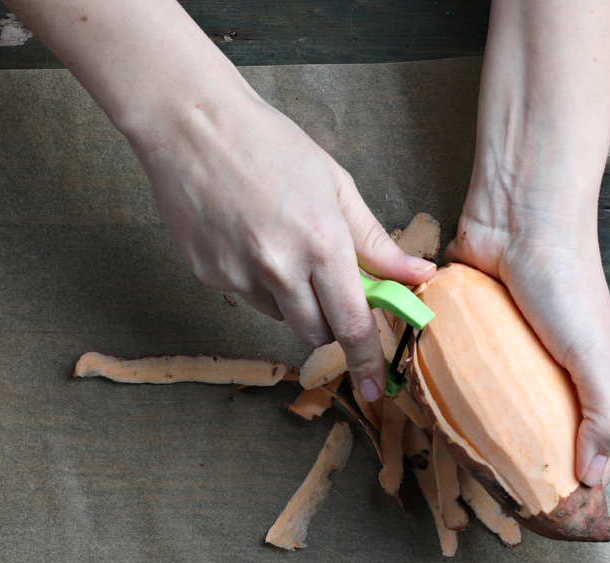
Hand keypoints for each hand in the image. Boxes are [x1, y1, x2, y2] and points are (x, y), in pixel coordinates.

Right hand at [128, 86, 436, 401]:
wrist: (192, 127)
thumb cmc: (268, 144)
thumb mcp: (336, 185)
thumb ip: (376, 241)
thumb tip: (417, 275)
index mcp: (321, 244)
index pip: (353, 324)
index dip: (368, 360)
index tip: (375, 387)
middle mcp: (280, 269)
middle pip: (316, 332)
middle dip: (329, 321)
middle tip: (327, 285)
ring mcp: (240, 277)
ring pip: (281, 317)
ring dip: (292, 299)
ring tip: (279, 243)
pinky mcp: (210, 276)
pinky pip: (247, 298)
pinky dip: (256, 281)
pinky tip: (247, 238)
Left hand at [447, 204, 609, 487]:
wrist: (518, 219)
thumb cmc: (567, 284)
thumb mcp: (597, 356)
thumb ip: (605, 415)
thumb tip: (591, 476)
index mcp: (595, 379)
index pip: (599, 447)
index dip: (581, 481)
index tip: (552, 511)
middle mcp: (556, 371)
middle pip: (545, 434)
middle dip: (527, 467)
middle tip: (502, 496)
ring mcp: (514, 355)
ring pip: (501, 412)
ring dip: (488, 438)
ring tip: (467, 466)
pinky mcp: (475, 336)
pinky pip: (464, 377)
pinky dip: (455, 399)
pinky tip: (440, 421)